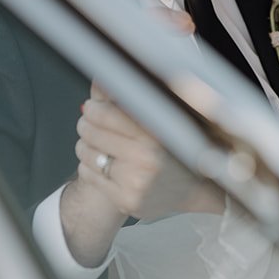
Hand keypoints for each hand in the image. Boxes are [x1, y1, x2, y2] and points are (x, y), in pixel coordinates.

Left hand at [74, 85, 164, 218]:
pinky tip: (101, 162)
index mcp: (156, 133)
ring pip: (87, 153)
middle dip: (86, 125)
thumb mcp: (161, 119)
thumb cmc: (173, 147)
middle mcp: (147, 158)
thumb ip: (130, 100)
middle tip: (89, 123)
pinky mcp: (126, 200)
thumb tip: (101, 77)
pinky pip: (88, 174)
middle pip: (92, 133)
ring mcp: (136, 183)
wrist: (193, 188)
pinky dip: (88, 165)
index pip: (106, 114)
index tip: (92, 107)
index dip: (94, 108)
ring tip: (93, 143)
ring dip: (84, 145)